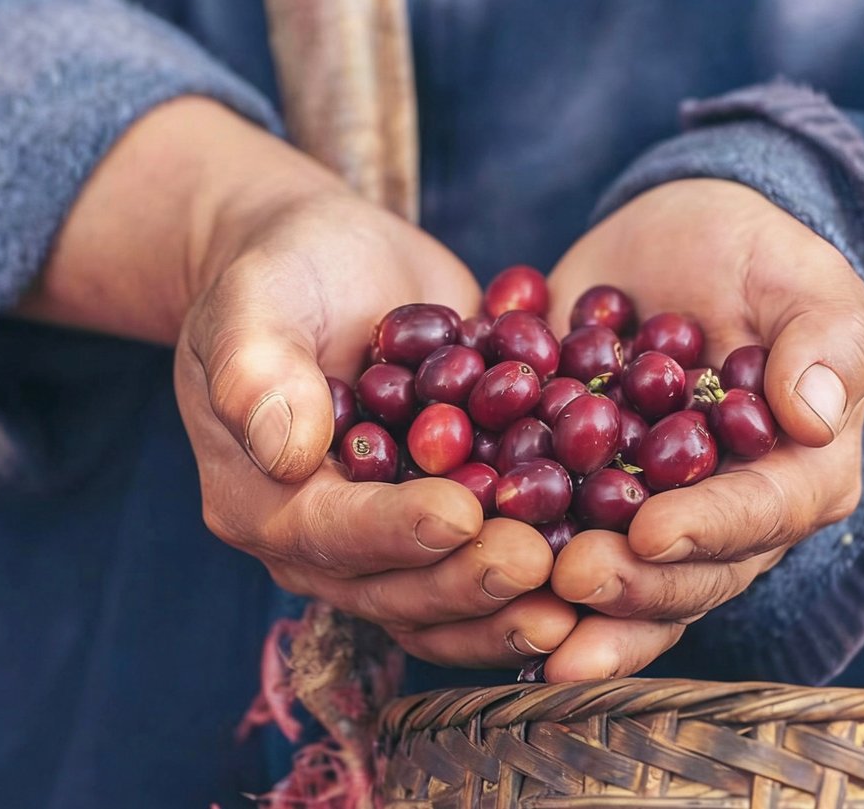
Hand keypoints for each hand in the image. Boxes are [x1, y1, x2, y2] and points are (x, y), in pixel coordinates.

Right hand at [175, 181, 576, 666]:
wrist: (333, 260)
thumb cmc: (281, 269)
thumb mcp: (254, 300)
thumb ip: (256, 371)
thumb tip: (285, 449)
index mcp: (262, 499)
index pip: (328, 533)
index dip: (393, 532)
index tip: (459, 515)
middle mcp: (325, 539)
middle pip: (395, 587)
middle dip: (469, 580)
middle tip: (540, 563)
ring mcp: (392, 535)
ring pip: (447, 597)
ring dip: (511, 603)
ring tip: (580, 587)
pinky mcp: (449, 516)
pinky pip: (489, 560)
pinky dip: (545, 566)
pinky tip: (609, 556)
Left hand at [543, 178, 863, 679]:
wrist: (667, 242)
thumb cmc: (755, 257)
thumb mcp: (803, 278)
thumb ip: (824, 341)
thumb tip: (812, 416)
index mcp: (800, 476)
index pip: (762, 516)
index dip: (708, 531)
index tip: (652, 534)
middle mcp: (728, 521)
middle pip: (688, 577)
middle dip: (629, 586)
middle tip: (568, 577)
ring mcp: (651, 523)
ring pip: (619, 586)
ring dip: (570, 607)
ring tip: (517, 597)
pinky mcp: (583, 507)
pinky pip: (550, 545)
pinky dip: (510, 560)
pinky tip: (461, 570)